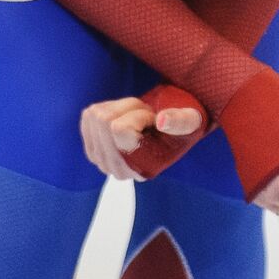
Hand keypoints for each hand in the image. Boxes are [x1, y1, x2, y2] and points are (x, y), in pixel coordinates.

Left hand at [80, 87, 206, 179]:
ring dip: (119, 108)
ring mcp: (102, 162)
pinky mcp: (91, 149)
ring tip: (137, 117)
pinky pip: (88, 116)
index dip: (138, 114)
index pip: (118, 129)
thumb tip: (161, 121)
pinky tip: (124, 118)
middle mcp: (119, 170)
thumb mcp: (191, 120)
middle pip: (103, 120)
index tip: (154, 119)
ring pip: (95, 115)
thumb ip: (180, 120)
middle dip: (128, 108)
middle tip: (146, 116)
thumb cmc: (181, 125)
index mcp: (142, 167)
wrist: (170, 131)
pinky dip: (108, 108)